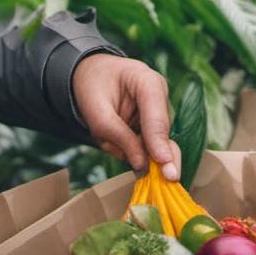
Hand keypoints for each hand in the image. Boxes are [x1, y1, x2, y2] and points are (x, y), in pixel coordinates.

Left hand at [72, 54, 180, 179]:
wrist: (88, 75)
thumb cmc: (91, 85)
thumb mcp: (95, 109)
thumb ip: (117, 134)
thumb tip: (143, 165)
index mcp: (147, 81)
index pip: (157, 115)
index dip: (159, 141)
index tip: (164, 164)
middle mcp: (159, 98)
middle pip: (164, 134)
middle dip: (159, 156)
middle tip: (167, 179)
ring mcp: (157, 114)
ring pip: (154, 146)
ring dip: (131, 152)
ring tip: (106, 139)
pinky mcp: (152, 130)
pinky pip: (144, 150)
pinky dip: (127, 151)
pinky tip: (110, 139)